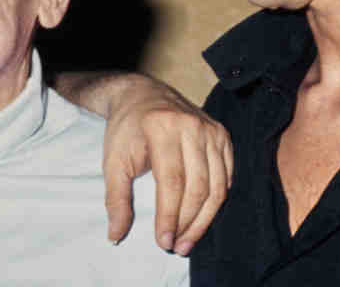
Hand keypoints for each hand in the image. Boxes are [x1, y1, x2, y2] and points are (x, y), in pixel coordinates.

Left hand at [101, 77, 231, 255]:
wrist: (142, 94)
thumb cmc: (126, 130)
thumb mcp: (112, 161)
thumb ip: (115, 199)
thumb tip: (116, 236)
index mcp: (162, 128)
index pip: (172, 182)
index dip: (170, 216)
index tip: (163, 241)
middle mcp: (192, 126)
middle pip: (198, 187)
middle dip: (188, 223)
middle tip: (175, 246)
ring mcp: (211, 129)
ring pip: (217, 185)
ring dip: (204, 219)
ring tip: (187, 240)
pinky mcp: (222, 134)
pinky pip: (227, 176)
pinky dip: (216, 201)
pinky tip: (202, 217)